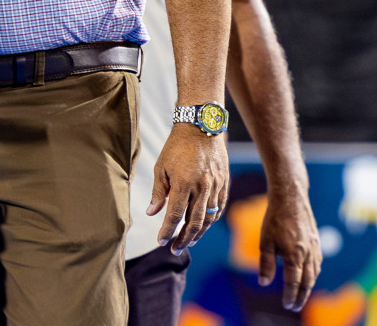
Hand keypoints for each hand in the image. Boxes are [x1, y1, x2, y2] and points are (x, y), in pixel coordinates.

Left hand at [147, 127, 229, 253]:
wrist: (201, 127)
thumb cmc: (176, 147)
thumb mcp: (161, 167)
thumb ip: (159, 192)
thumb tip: (152, 214)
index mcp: (183, 182)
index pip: (175, 214)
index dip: (167, 230)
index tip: (160, 241)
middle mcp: (202, 187)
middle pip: (194, 222)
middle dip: (183, 238)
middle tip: (174, 249)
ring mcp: (216, 186)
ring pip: (208, 218)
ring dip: (198, 233)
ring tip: (187, 242)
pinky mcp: (224, 184)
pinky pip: (219, 208)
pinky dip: (211, 221)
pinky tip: (202, 227)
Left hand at [258, 184, 320, 311]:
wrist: (291, 199)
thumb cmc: (274, 219)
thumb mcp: (265, 241)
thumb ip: (266, 263)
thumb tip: (263, 283)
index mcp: (294, 255)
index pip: (294, 282)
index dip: (290, 295)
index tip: (287, 305)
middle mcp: (308, 254)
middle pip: (307, 282)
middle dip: (301, 296)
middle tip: (294, 306)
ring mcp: (315, 248)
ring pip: (314, 274)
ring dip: (309, 286)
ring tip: (301, 295)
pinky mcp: (317, 242)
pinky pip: (317, 264)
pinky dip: (313, 274)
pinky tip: (308, 276)